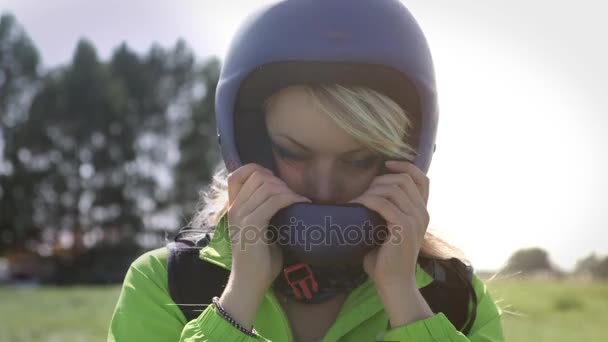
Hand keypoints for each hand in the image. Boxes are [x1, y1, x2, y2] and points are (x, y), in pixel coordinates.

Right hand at [226, 163, 310, 289]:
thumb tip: (286, 195)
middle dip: (279, 181)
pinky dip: (292, 199)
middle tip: (293, 195)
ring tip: (299, 200)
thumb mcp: (260, 229)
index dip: (259, 170)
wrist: (248, 282)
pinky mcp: (252, 225)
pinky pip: (275, 202)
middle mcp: (234, 208)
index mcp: (233, 207)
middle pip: (258, 176)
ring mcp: (241, 215)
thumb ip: (265, 211)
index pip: (238, 174)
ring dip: (288, 190)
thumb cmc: (259, 259)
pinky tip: (303, 204)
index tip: (277, 182)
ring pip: (268, 187)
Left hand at [349, 160, 429, 286]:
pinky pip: (384, 204)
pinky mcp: (404, 228)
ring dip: (372, 191)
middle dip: (380, 180)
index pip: (422, 179)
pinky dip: (368, 201)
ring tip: (358, 201)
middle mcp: (423, 213)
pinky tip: (358, 206)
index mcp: (422, 212)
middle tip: (364, 193)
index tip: (386, 164)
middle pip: (403, 180)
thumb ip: (386, 212)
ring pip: (393, 189)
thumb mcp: (389, 230)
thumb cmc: (386, 259)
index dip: (405, 166)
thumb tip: (366, 196)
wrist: (393, 283)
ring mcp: (415, 220)